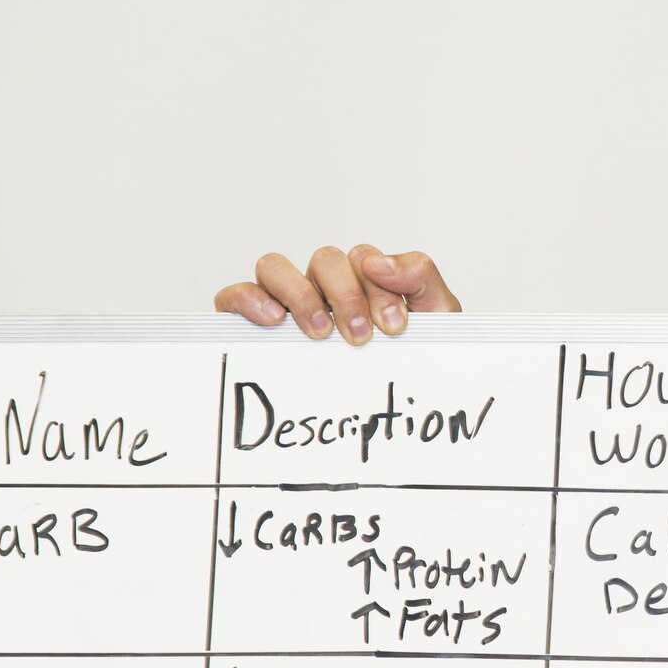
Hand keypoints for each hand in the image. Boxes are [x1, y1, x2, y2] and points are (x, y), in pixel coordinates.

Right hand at [213, 244, 460, 343]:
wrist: (394, 407)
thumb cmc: (407, 360)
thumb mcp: (434, 317)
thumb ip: (420, 278)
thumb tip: (378, 262)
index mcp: (365, 282)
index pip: (363, 260)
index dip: (379, 288)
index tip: (394, 327)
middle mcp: (323, 287)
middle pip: (324, 260)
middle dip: (345, 295)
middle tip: (360, 336)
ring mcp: (286, 303)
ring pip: (274, 267)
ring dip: (299, 294)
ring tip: (319, 332)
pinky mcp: (251, 323)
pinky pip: (233, 295)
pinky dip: (248, 299)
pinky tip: (273, 321)